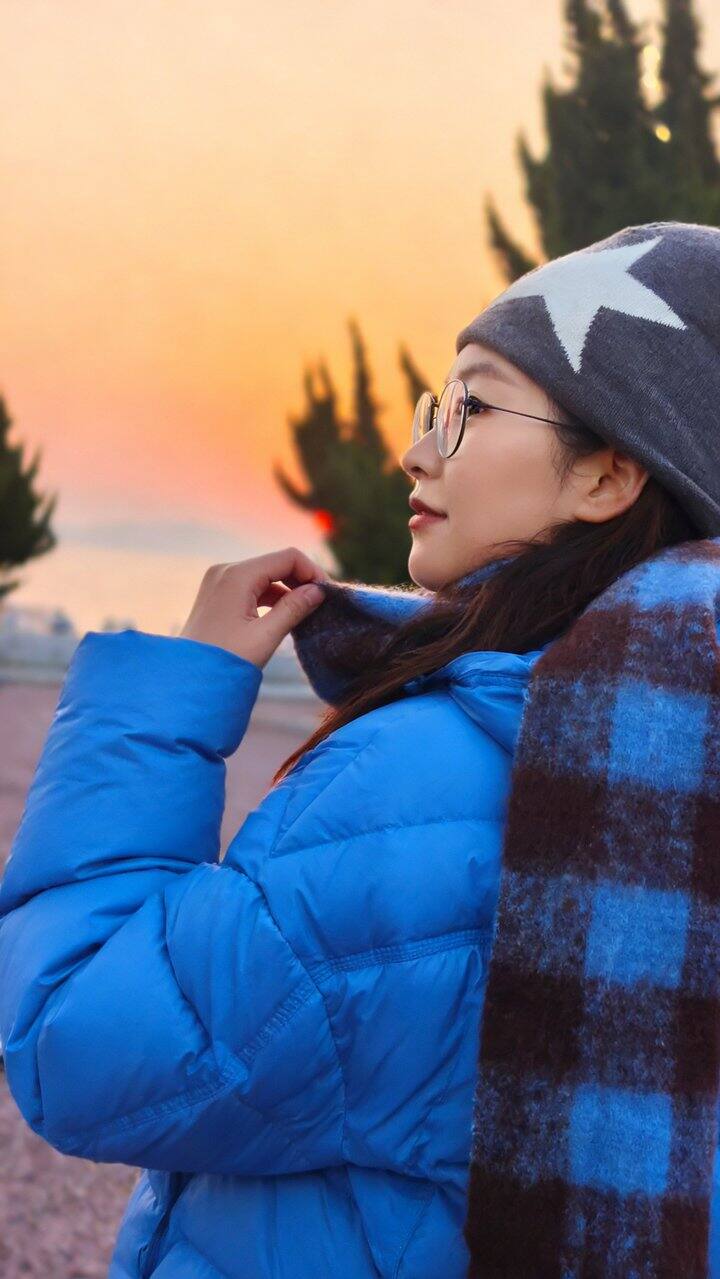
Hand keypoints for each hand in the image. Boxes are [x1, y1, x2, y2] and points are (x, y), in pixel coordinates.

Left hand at [179, 546, 330, 669]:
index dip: (312, 572)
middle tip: (321, 603)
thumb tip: (318, 591)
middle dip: (301, 580)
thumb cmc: (224, 661)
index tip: (328, 594)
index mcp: (237, 576)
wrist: (188, 678)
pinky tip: (285, 614)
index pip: (287, 558)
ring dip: (287, 589)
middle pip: (276, 563)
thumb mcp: (265, 636)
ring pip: (264, 575)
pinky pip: (252, 587)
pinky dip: (271, 597)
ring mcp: (219, 581)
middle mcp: (226, 571)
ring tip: (306, 611)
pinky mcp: (218, 594)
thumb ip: (294, 609)